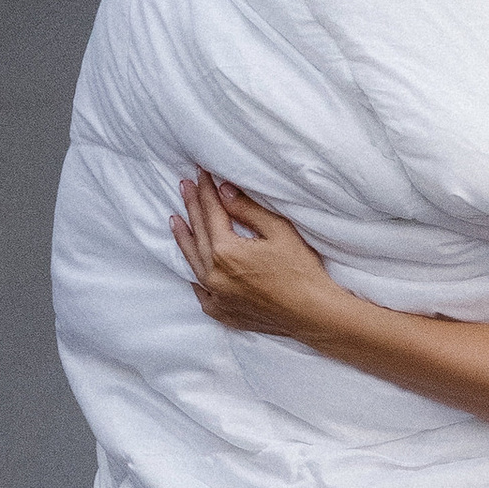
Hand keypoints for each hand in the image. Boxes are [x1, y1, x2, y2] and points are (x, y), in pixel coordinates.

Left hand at [171, 172, 338, 342]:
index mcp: (225, 252)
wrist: (313, 314)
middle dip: (192, 207)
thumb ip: (247, 209)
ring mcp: (215, 296)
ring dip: (184, 238)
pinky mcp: (222, 312)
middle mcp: (213, 275)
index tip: (200, 173)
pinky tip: (191, 267)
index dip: (207, 190)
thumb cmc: (302, 272)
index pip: (211, 212)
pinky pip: (200, 291)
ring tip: (175, 220)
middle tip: (185, 186)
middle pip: (198, 233)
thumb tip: (223, 191)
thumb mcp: (279, 231)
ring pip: (192, 261)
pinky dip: (194, 275)